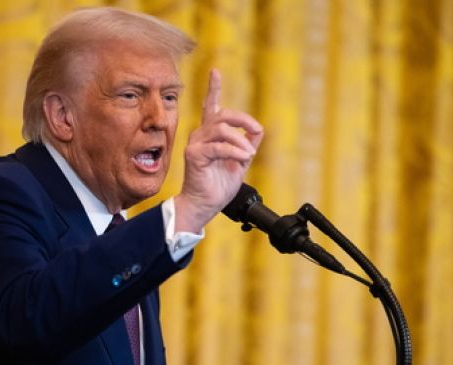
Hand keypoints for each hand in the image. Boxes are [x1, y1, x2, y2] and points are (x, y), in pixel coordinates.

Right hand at [175, 69, 263, 233]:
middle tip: (256, 131)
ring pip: (222, 129)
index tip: (215, 71)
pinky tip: (243, 159)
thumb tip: (258, 130)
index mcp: (210, 135)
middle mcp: (200, 135)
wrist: (205, 205)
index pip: (211, 107)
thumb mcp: (240, 162)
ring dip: (241, 141)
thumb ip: (247, 145)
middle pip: (223, 115)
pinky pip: (219, 147)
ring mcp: (195, 144)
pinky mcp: (194, 155)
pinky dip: (234, 152)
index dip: (213, 88)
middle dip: (244, 120)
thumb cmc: (218, 186)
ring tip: (248, 155)